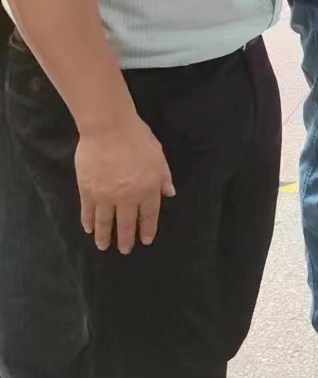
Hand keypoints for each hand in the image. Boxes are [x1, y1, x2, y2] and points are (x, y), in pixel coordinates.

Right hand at [75, 114, 174, 254]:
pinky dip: (88, 222)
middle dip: (126, 239)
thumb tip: (170, 193)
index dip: (147, 229)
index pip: (149, 215)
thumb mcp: (158, 155)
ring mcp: (105, 196)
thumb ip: (164, 176)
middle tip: (125, 250)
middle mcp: (127, 197)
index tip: (146, 240)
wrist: (108, 127)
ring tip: (103, 247)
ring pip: (105, 222)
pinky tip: (88, 229)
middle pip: (126, 224)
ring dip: (104, 236)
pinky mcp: (88, 190)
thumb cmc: (136, 137)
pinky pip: (88, 211)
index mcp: (148, 188)